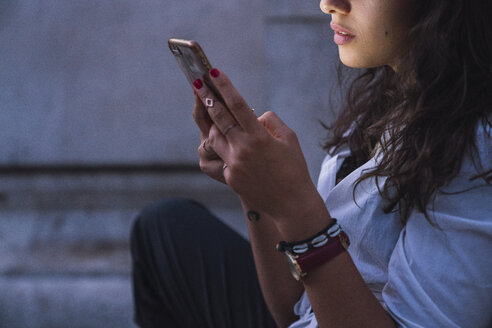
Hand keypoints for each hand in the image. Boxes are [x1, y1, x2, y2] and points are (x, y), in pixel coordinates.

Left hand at [192, 69, 325, 224]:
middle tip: (197, 84)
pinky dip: (225, 148)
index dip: (225, 87)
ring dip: (213, 125)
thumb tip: (254, 116)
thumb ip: (269, 122)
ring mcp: (234, 164)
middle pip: (219, 118)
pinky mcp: (230, 177)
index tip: (214, 73)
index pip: (238, 105)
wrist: (291, 203)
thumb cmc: (294, 167)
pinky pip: (221, 157)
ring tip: (211, 112)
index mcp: (260, 137)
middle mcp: (243, 149)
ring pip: (213, 138)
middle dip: (206, 98)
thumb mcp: (289, 138)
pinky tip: (229, 143)